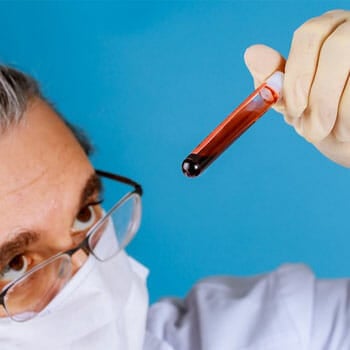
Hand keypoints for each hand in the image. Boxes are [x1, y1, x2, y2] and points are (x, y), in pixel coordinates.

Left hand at [244, 10, 349, 166]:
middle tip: (312, 131)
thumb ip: (273, 81)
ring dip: (337, 109)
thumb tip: (251, 53)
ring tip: (330, 132)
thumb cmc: (320, 116)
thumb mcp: (292, 101)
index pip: (308, 35)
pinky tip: (346, 131)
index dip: (298, 76)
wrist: (348, 136)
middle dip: (320, 97)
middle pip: (337, 47)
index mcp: (323, 33)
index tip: (294, 110)